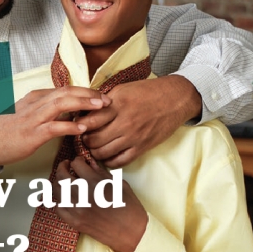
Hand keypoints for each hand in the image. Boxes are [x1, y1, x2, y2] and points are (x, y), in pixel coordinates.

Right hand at [0, 86, 107, 166]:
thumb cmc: (7, 132)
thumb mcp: (27, 115)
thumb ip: (45, 110)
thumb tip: (69, 111)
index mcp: (35, 98)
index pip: (64, 89)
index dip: (85, 90)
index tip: (100, 95)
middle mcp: (35, 104)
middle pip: (66, 92)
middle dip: (89, 94)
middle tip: (108, 99)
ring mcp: (32, 118)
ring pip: (62, 104)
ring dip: (84, 104)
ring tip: (101, 107)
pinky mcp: (31, 134)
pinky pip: (53, 127)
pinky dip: (70, 126)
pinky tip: (83, 128)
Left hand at [53, 157, 146, 251]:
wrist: (133, 233)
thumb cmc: (130, 207)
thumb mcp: (119, 184)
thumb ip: (101, 172)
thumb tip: (90, 163)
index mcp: (95, 182)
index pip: (76, 164)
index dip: (78, 160)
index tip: (79, 162)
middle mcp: (82, 194)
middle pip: (61, 175)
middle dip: (62, 167)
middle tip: (66, 165)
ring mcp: (76, 209)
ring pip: (56, 191)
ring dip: (58, 183)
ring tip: (64, 181)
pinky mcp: (75, 222)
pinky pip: (58, 209)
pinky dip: (59, 201)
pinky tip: (64, 198)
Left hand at [76, 75, 200, 167]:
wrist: (175, 99)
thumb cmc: (147, 91)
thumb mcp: (122, 89)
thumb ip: (104, 101)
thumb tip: (85, 110)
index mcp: (117, 106)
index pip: (89, 121)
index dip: (79, 124)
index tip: (77, 124)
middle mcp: (124, 123)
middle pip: (94, 140)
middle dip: (84, 140)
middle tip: (84, 136)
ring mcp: (134, 137)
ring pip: (104, 153)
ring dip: (94, 151)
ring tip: (94, 146)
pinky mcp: (142, 148)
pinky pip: (120, 161)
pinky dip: (110, 161)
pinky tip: (107, 156)